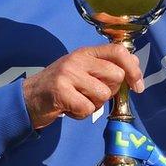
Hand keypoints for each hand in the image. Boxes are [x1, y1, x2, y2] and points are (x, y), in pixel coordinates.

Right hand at [22, 44, 143, 128]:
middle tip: (93, 95)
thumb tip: (135, 68)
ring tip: (78, 101)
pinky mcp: (60, 91)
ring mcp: (68, 73)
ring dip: (94, 105)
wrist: (28, 98)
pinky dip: (81, 114)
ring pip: (102, 94)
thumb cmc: (62, 86)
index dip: (133, 68)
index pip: (118, 51)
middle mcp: (78, 59)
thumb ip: (107, 67)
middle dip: (110, 91)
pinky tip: (70, 109)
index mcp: (86, 52)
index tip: (138, 86)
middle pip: (115, 75)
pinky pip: (87, 109)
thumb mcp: (83, 70)